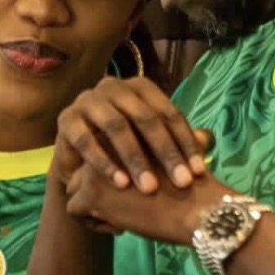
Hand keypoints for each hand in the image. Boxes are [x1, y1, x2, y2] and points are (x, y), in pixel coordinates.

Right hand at [55, 76, 209, 192]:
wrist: (82, 164)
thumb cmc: (125, 150)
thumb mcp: (153, 145)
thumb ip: (178, 140)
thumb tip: (209, 140)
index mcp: (140, 87)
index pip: (168, 112)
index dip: (185, 143)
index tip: (198, 173)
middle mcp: (114, 86)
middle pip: (145, 118)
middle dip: (165, 152)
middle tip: (180, 182)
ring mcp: (87, 100)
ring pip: (116, 126)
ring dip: (135, 158)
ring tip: (149, 187)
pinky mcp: (66, 118)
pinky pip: (86, 140)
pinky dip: (105, 163)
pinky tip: (119, 183)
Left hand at [64, 161, 227, 244]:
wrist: (198, 208)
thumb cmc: (193, 186)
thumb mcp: (173, 155)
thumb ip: (156, 150)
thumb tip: (154, 153)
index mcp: (123, 134)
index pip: (100, 156)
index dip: (113, 179)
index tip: (134, 193)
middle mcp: (104, 146)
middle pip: (82, 174)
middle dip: (100, 196)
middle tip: (127, 210)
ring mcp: (95, 169)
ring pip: (74, 192)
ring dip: (95, 210)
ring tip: (124, 219)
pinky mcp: (91, 194)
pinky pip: (75, 211)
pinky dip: (94, 223)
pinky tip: (120, 226)